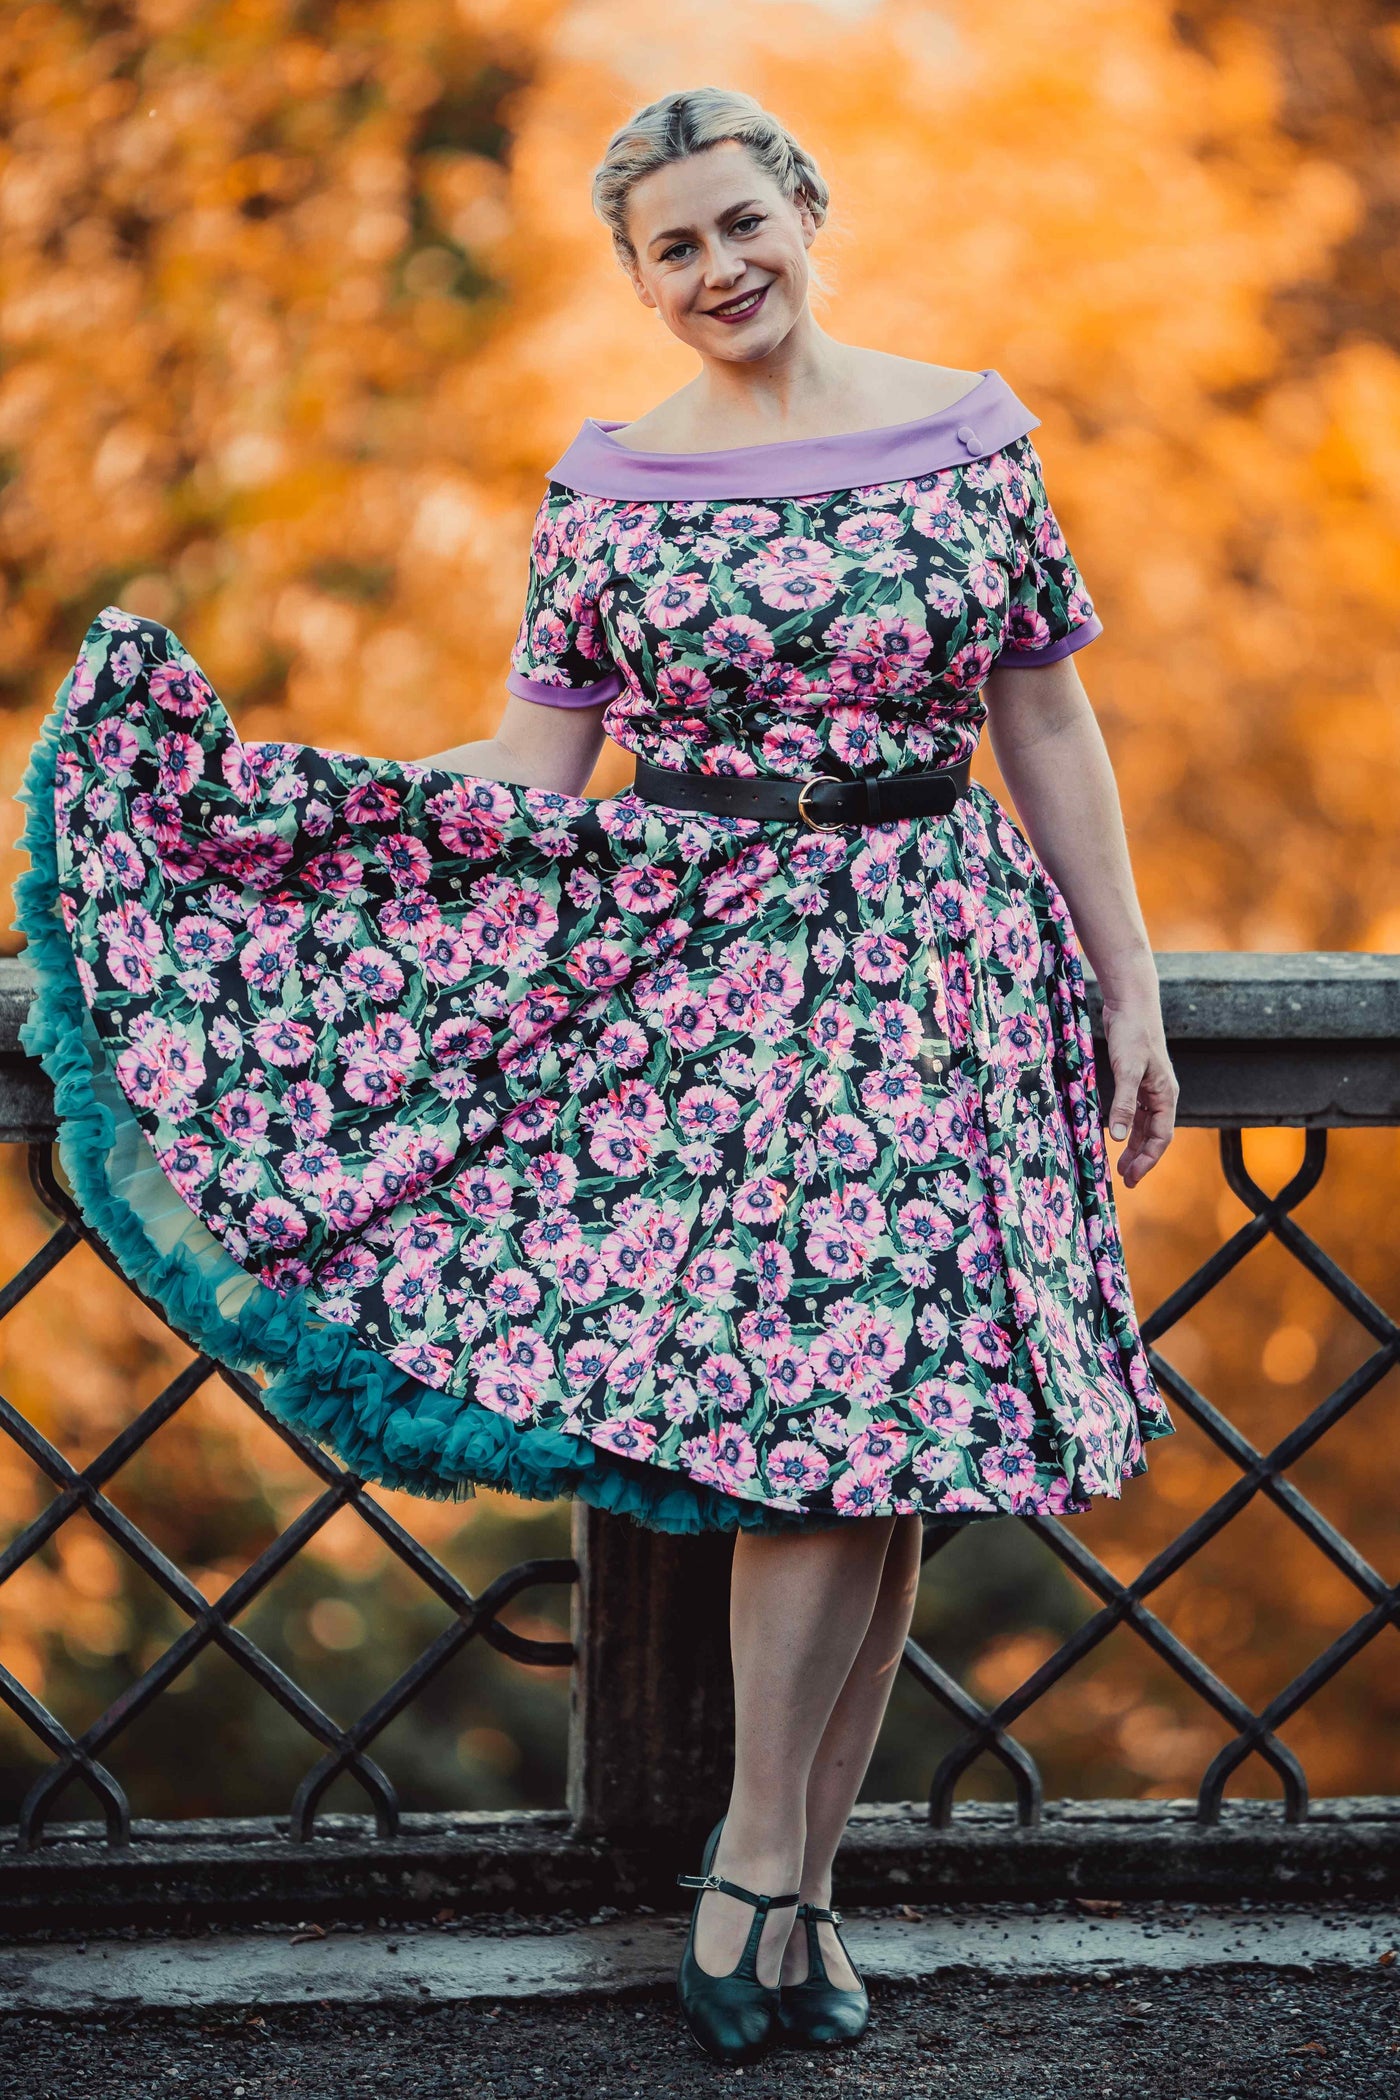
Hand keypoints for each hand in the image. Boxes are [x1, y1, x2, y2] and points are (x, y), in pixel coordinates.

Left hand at [1100, 994, 1177, 1188]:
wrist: (1132, 1003)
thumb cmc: (1133, 1034)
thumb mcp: (1127, 1070)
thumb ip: (1123, 1104)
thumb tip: (1116, 1137)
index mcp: (1166, 1095)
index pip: (1161, 1138)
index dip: (1147, 1160)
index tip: (1132, 1178)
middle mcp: (1161, 1094)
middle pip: (1154, 1135)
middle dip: (1141, 1158)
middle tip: (1126, 1180)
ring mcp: (1150, 1087)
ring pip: (1144, 1124)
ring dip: (1133, 1145)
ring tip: (1121, 1166)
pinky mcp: (1137, 1078)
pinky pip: (1135, 1111)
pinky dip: (1127, 1125)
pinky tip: (1115, 1133)